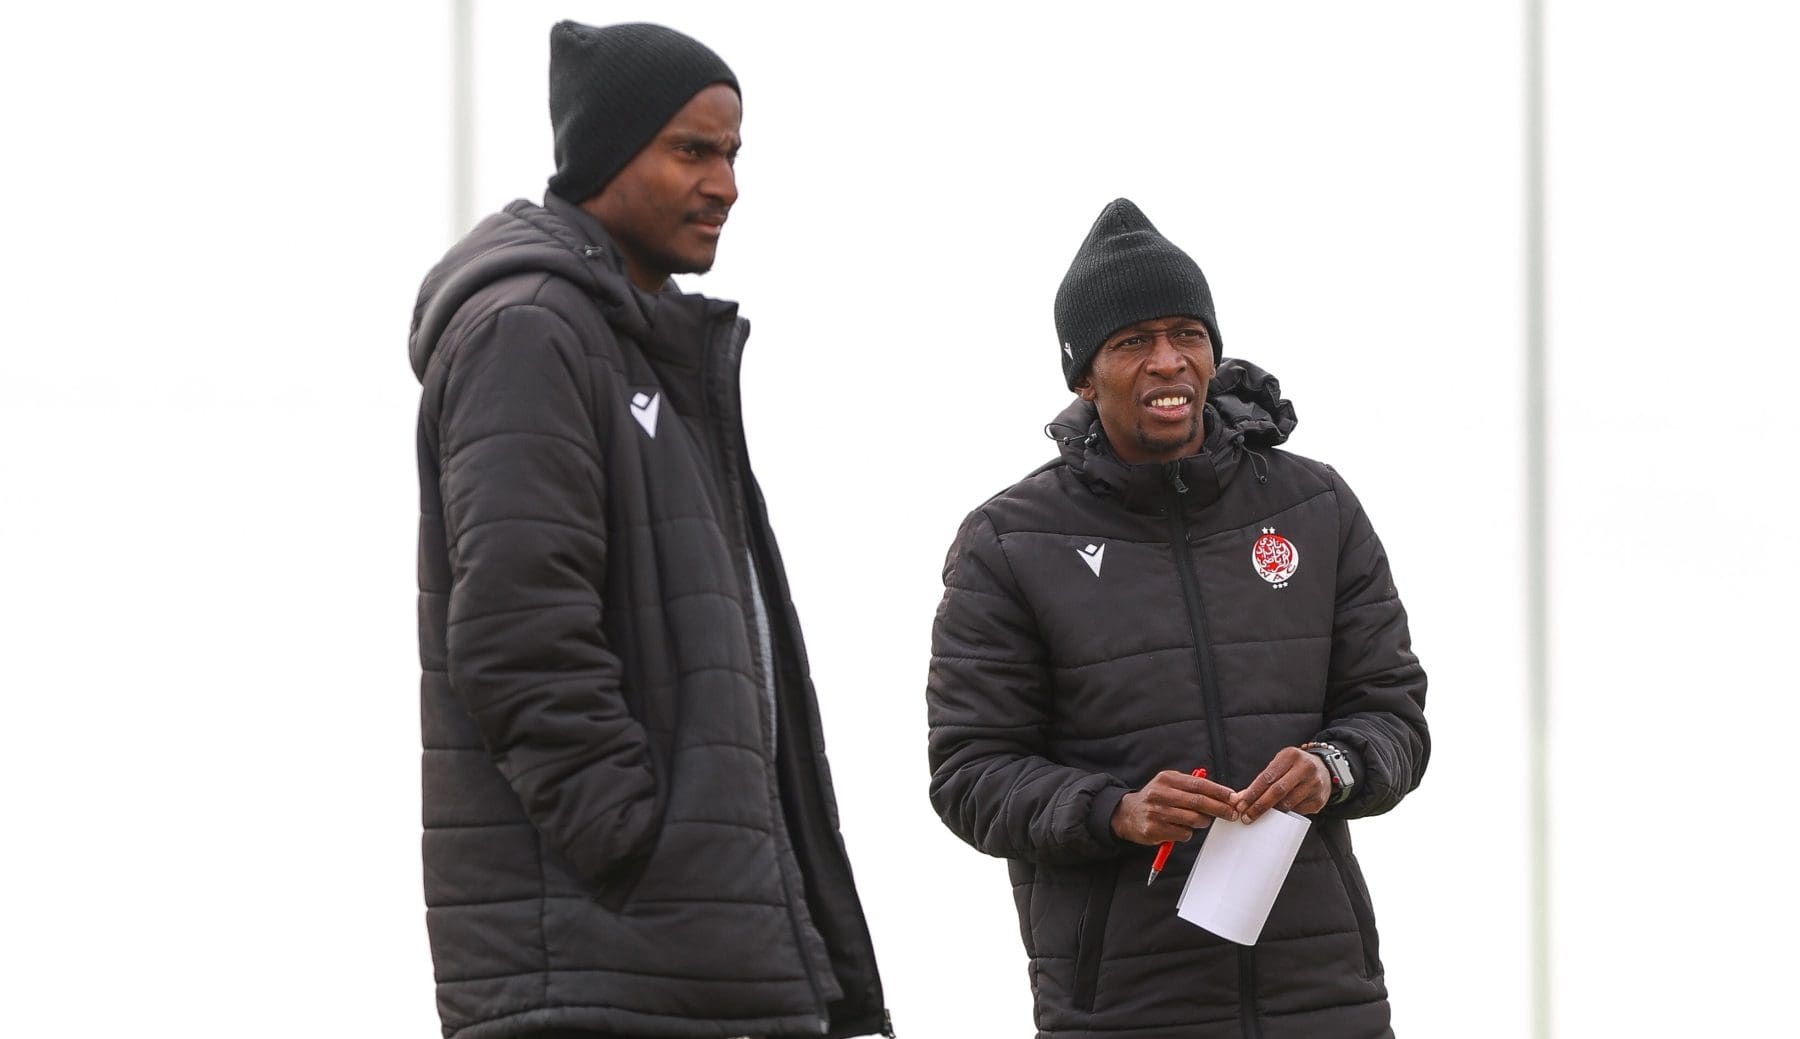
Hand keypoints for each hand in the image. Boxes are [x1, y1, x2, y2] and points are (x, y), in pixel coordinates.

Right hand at [1111, 769, 1240, 845]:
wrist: (1128, 814)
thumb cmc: (1156, 798)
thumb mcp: (1169, 784)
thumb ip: (1192, 786)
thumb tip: (1223, 794)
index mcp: (1166, 779)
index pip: (1199, 784)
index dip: (1219, 791)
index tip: (1233, 797)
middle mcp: (1159, 794)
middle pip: (1198, 802)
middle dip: (1220, 808)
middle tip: (1232, 814)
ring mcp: (1156, 813)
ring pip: (1193, 819)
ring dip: (1203, 822)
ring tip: (1202, 820)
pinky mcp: (1154, 830)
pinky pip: (1183, 833)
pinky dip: (1188, 832)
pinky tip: (1180, 828)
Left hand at [1232, 747, 1331, 822]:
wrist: (1324, 769)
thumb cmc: (1295, 767)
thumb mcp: (1279, 765)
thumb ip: (1262, 780)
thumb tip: (1240, 798)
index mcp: (1291, 756)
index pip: (1267, 777)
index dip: (1252, 793)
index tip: (1241, 805)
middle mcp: (1305, 769)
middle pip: (1278, 791)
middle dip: (1259, 806)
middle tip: (1247, 816)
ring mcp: (1314, 785)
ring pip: (1288, 803)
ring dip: (1271, 813)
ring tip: (1258, 818)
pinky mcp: (1319, 800)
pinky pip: (1298, 811)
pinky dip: (1285, 816)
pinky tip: (1276, 817)